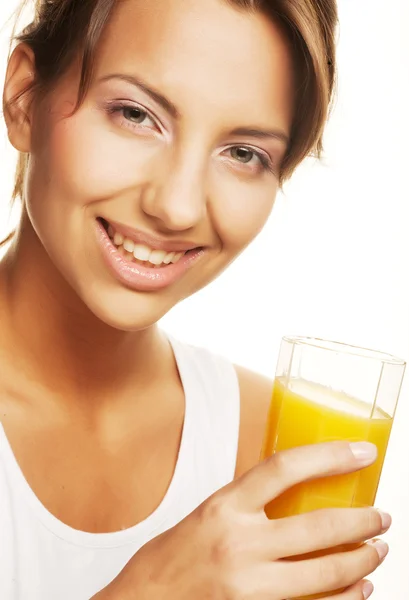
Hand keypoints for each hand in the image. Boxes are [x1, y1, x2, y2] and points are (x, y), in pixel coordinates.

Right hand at [96, 441, 388, 599]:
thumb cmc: (169, 559)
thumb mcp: (204, 516)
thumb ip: (245, 506)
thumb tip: (289, 495)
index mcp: (223, 506)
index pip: (284, 467)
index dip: (329, 455)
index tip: (362, 451)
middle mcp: (237, 543)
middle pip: (317, 525)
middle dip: (361, 521)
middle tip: (383, 516)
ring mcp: (247, 585)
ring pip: (323, 573)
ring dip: (360, 561)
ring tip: (378, 551)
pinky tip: (359, 590)